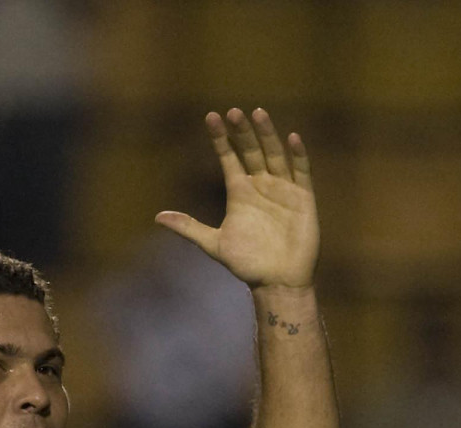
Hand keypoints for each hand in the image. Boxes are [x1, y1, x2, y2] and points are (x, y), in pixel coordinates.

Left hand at [156, 107, 318, 291]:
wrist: (277, 281)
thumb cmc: (247, 264)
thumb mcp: (214, 244)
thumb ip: (189, 228)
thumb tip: (157, 217)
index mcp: (240, 192)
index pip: (229, 158)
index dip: (220, 139)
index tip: (211, 117)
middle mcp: (260, 185)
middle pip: (250, 151)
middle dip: (242, 132)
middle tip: (233, 112)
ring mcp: (282, 188)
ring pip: (274, 154)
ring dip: (267, 134)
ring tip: (257, 113)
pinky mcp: (303, 197)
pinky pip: (301, 171)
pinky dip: (298, 155)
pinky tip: (292, 138)